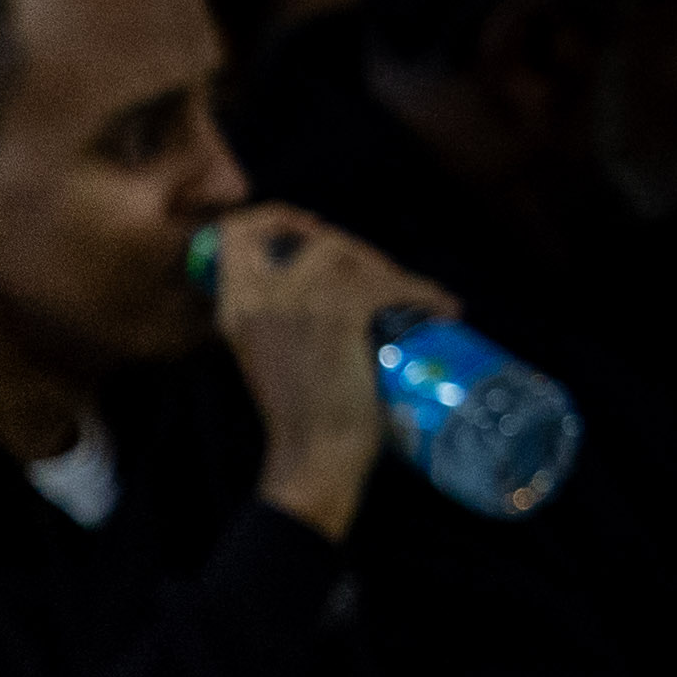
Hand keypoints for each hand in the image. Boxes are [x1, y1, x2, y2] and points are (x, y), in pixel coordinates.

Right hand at [204, 201, 443, 539]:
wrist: (312, 456)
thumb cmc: (297, 418)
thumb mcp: (269, 356)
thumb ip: (278, 321)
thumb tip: (323, 291)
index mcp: (235, 310)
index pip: (234, 235)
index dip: (274, 220)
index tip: (307, 230)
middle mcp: (260, 298)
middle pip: (309, 236)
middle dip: (352, 246)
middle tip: (379, 275)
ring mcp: (299, 303)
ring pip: (351, 253)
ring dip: (389, 268)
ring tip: (410, 296)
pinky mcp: (341, 314)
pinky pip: (390, 283)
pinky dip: (425, 293)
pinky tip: (442, 309)